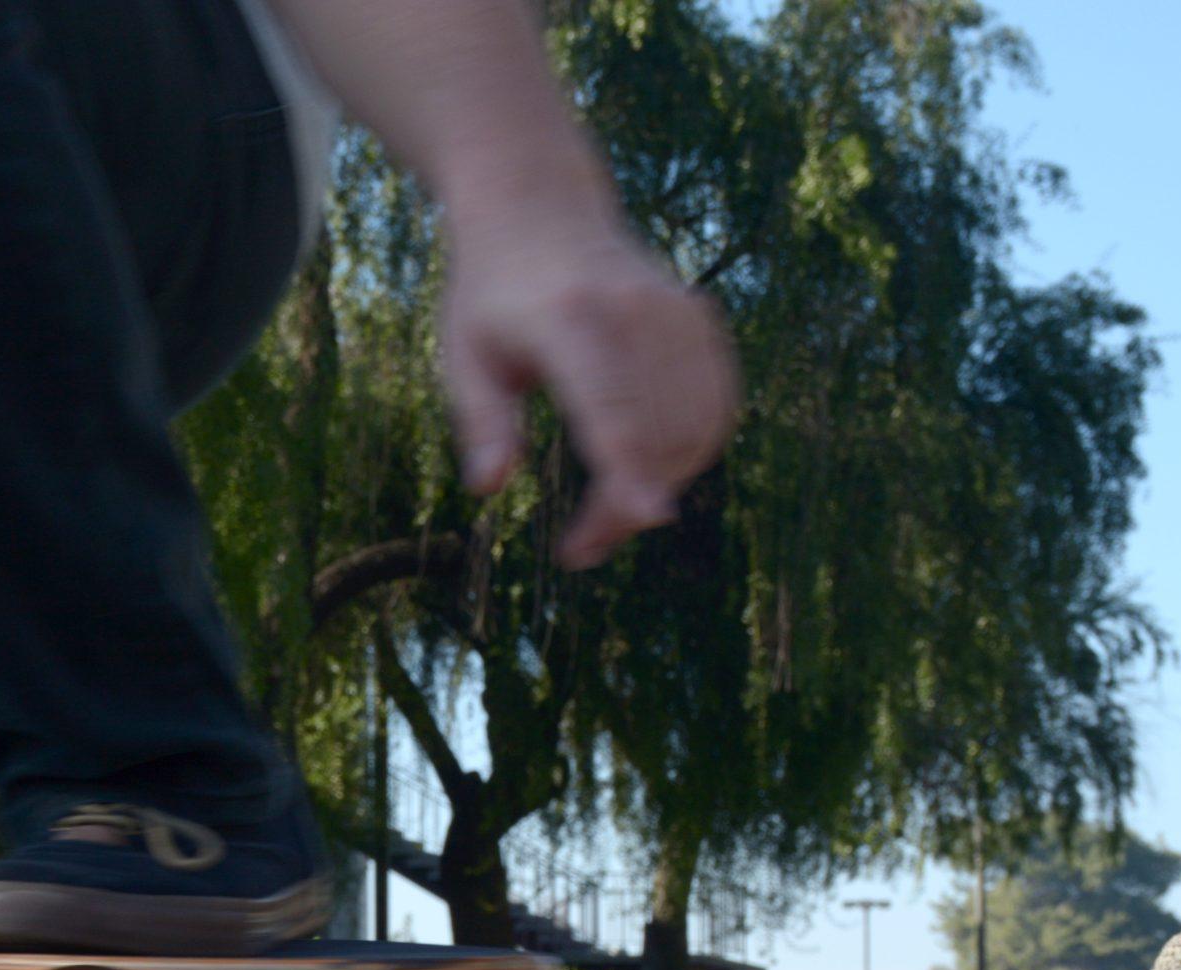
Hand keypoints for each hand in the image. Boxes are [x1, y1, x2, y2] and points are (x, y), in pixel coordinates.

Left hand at [438, 209, 738, 567]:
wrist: (538, 208)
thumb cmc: (490, 294)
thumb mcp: (464, 357)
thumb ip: (481, 422)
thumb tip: (488, 487)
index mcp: (570, 321)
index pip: (612, 406)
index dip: (631, 465)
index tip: (646, 517)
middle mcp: (636, 312)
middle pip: (658, 432)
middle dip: (626, 507)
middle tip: (581, 549)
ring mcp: (678, 311)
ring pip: (698, 427)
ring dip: (662, 485)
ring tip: (607, 514)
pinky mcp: (700, 318)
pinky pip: (716, 404)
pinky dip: (693, 448)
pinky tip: (648, 468)